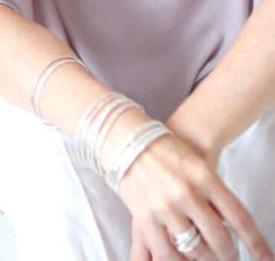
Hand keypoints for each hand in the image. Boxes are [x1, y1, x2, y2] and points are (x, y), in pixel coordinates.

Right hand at [118, 133, 272, 260]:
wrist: (128, 139)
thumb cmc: (166, 150)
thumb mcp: (197, 165)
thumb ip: (213, 195)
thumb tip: (229, 226)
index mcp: (204, 176)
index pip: (239, 217)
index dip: (256, 242)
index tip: (266, 258)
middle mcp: (186, 192)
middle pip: (219, 238)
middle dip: (228, 254)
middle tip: (230, 257)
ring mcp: (165, 206)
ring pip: (195, 250)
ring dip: (205, 258)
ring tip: (206, 255)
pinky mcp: (144, 217)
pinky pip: (168, 253)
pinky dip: (178, 260)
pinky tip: (182, 258)